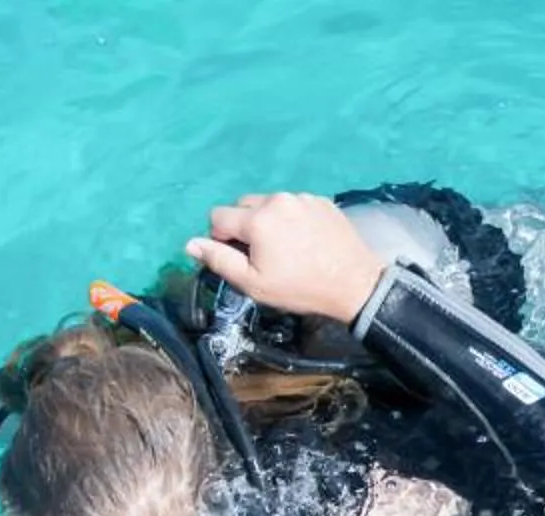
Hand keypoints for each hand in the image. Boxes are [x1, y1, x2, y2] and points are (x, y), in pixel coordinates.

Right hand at [186, 193, 387, 323]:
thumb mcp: (254, 283)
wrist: (353, 283)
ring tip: (285, 248)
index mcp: (257, 218)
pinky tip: (304, 241)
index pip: (218, 216)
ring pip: (269, 203)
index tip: (237, 258)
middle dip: (243, 226)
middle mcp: (277, 199)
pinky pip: (294, 204)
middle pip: (243, 205)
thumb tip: (190, 244)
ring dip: (268, 221)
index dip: (220, 239)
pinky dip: (291, 218)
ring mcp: (302, 197)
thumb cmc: (299, 288)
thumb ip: (219, 260)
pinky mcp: (321, 201)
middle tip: (260, 254)